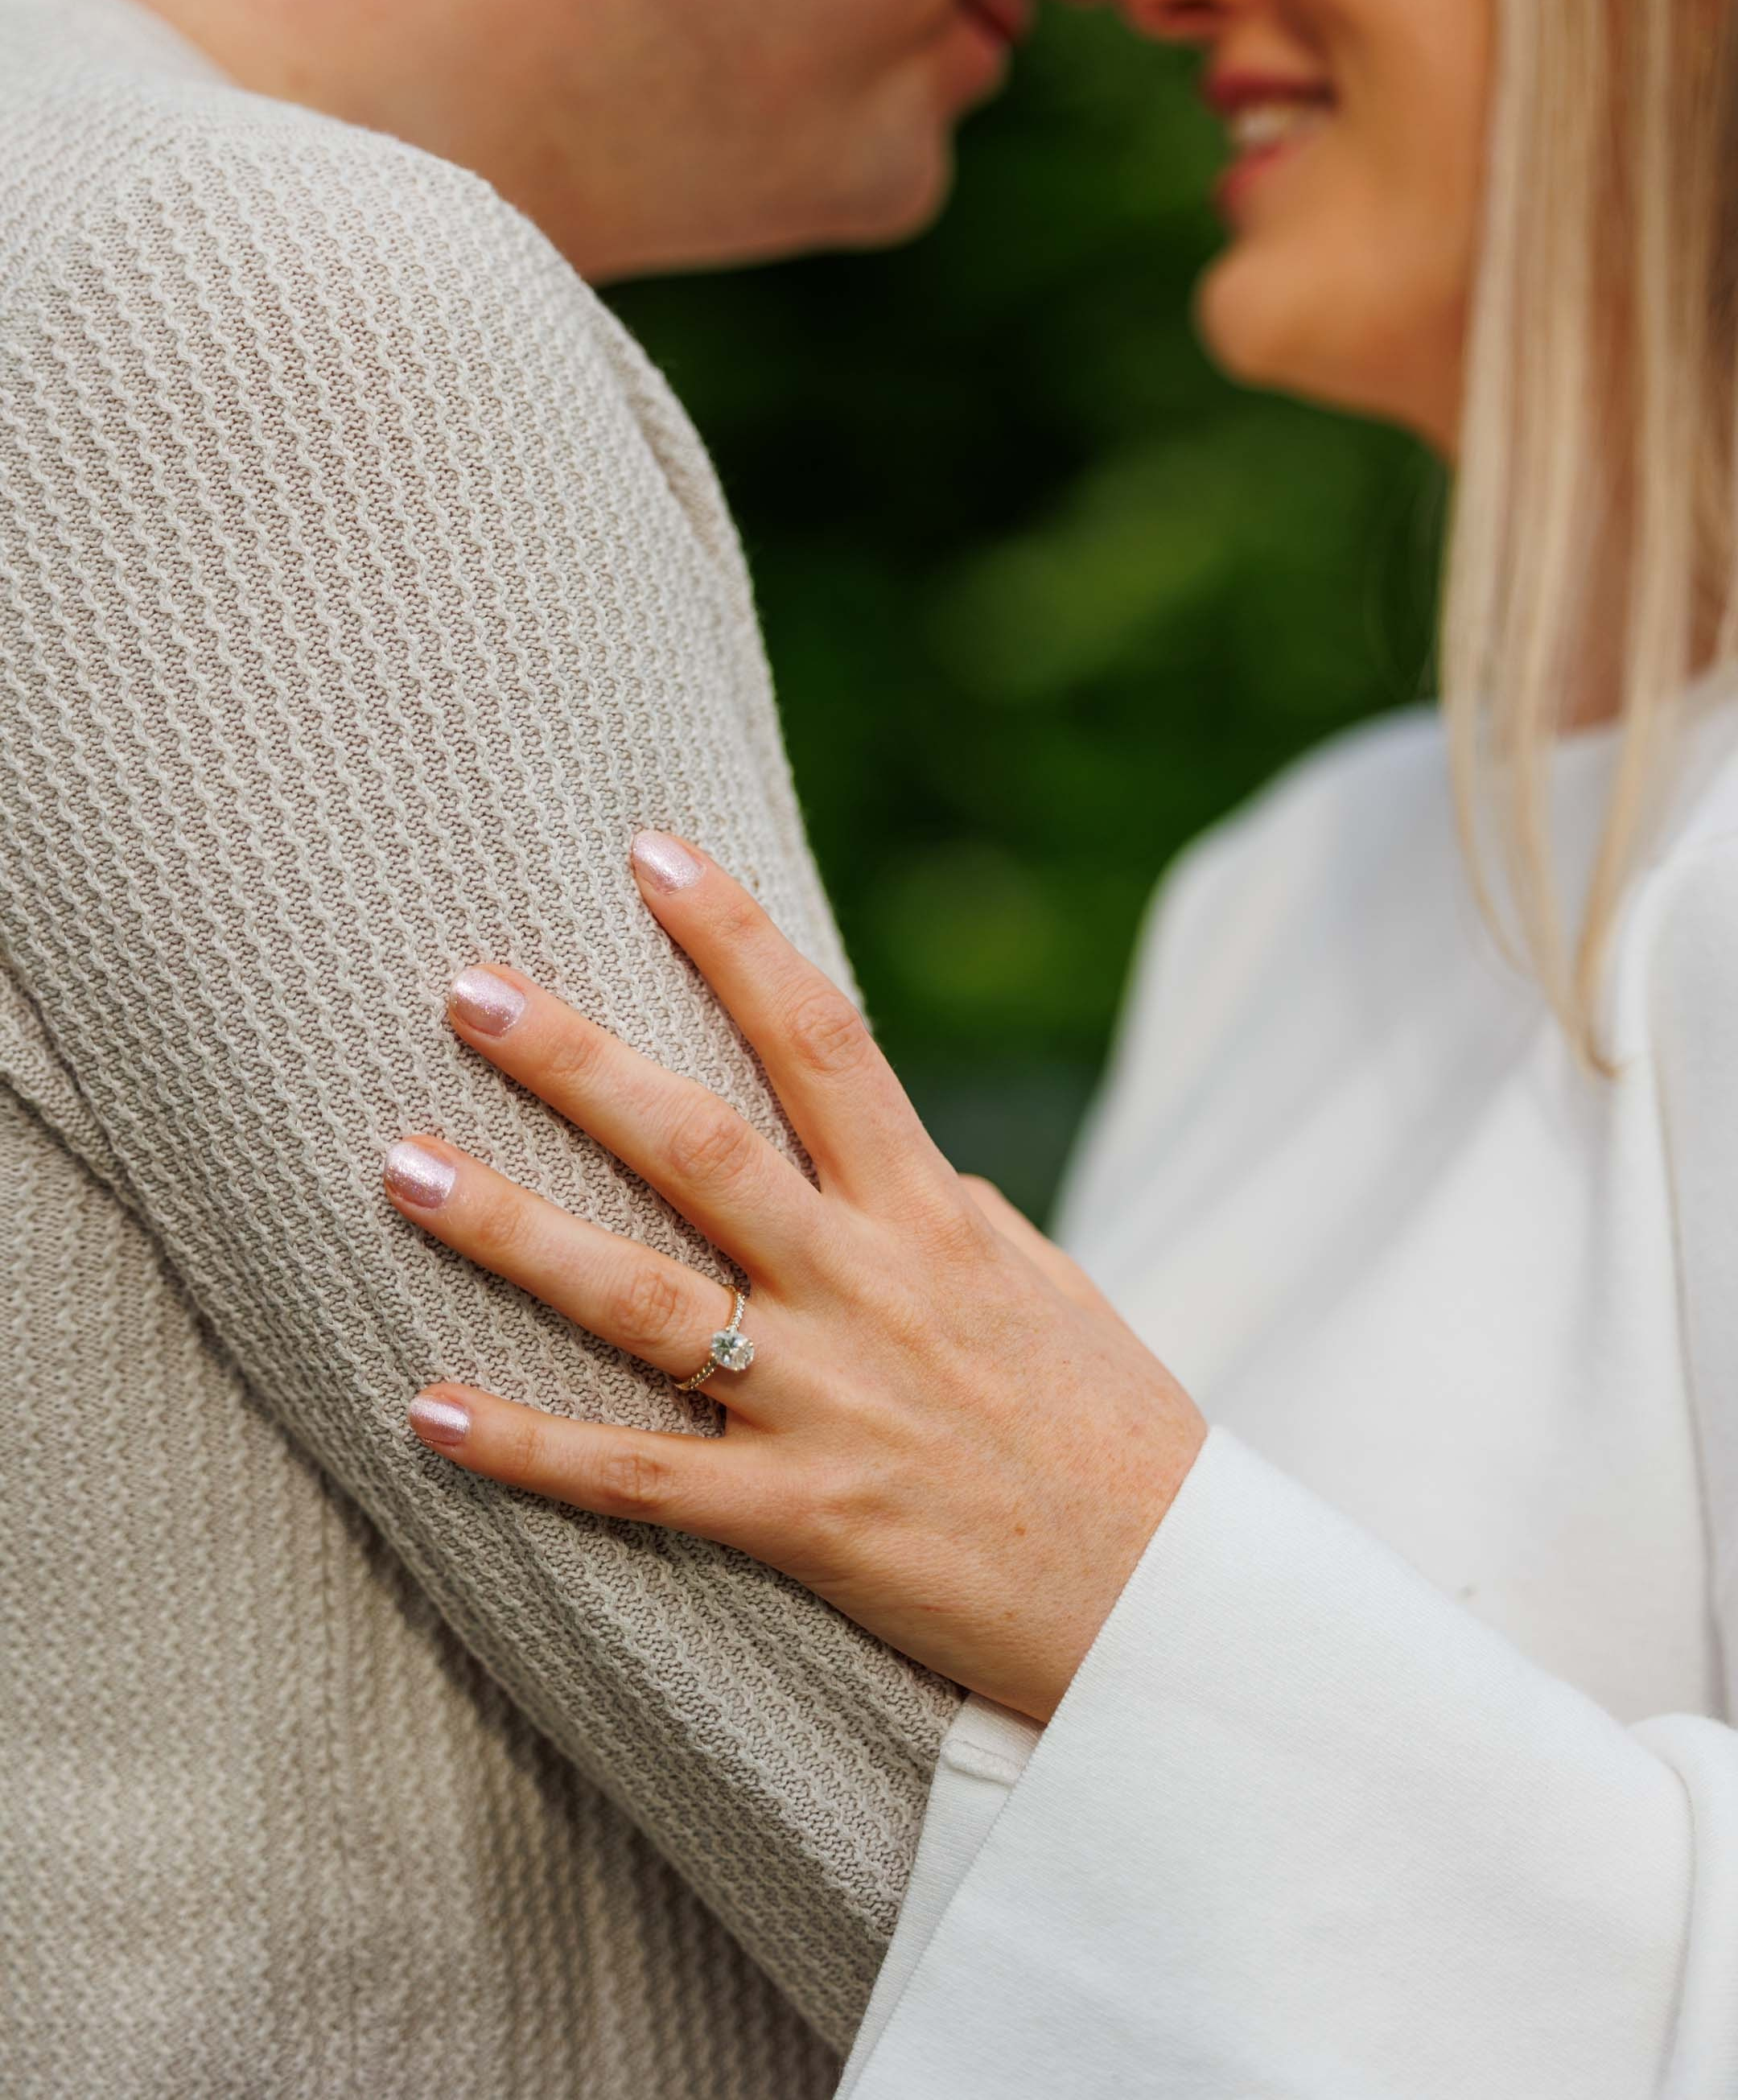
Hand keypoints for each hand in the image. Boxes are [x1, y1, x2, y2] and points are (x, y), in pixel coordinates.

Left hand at [386, 833, 1206, 1722]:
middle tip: (466, 989)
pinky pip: (639, 1478)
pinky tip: (424, 1409)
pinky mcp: (798, 1520)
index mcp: (933, 1215)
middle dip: (577, 1062)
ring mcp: (827, 1405)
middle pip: (701, 1148)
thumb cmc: (1114, 1432)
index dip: (735, 939)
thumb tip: (884, 1154)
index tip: (651, 854)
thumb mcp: (1046, 1284)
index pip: (823, 1040)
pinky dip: (527, 1446)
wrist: (1173, 1608)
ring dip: (511, 1229)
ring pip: (641, 1299)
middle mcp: (869, 1289)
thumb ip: (948, 1211)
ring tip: (400, 1165)